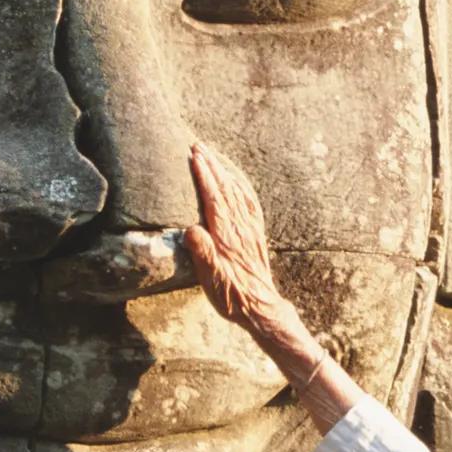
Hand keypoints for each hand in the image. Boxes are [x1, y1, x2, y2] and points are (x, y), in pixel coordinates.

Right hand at [182, 143, 310, 352]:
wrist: (261, 307)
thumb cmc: (232, 296)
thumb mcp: (211, 279)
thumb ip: (202, 254)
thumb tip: (190, 229)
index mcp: (227, 235)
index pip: (214, 198)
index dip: (204, 176)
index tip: (194, 156)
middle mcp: (240, 227)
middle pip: (225, 188)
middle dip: (212, 165)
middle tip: (198, 145)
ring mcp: (250, 229)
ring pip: (237, 191)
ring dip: (224, 170)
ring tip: (212, 154)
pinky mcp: (256, 233)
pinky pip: (249, 201)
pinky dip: (241, 185)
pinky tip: (236, 179)